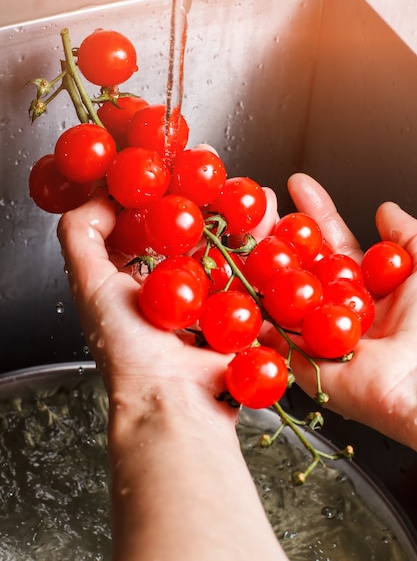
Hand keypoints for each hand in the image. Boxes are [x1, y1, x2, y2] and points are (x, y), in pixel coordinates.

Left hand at [57, 188, 285, 560]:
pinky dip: (263, 246)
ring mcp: (209, 299)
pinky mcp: (240, 312)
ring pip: (223, 245)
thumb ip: (82, 236)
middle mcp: (172, 288)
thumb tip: (98, 193)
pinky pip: (252, 272)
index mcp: (136, 280)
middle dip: (200, 194)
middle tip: (208, 164)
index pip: (146, 223)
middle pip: (188, 230)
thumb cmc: (129, 350)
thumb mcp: (90, 286)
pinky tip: (271, 220)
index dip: (155, 190)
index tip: (166, 161)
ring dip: (236, 213)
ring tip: (245, 186)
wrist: (177, 402)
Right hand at [267, 173, 416, 450]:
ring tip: (243, 233)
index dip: (315, 213)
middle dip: (278, 232)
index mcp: (363, 288)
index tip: (297, 185)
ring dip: (259, 264)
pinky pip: (272, 338)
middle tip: (259, 205)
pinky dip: (253, 314)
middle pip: (299, 264)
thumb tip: (385, 211)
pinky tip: (235, 279)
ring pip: (280, 295)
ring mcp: (316, 336)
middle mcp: (336, 309)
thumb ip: (406, 236)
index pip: (332, 243)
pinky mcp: (302, 364)